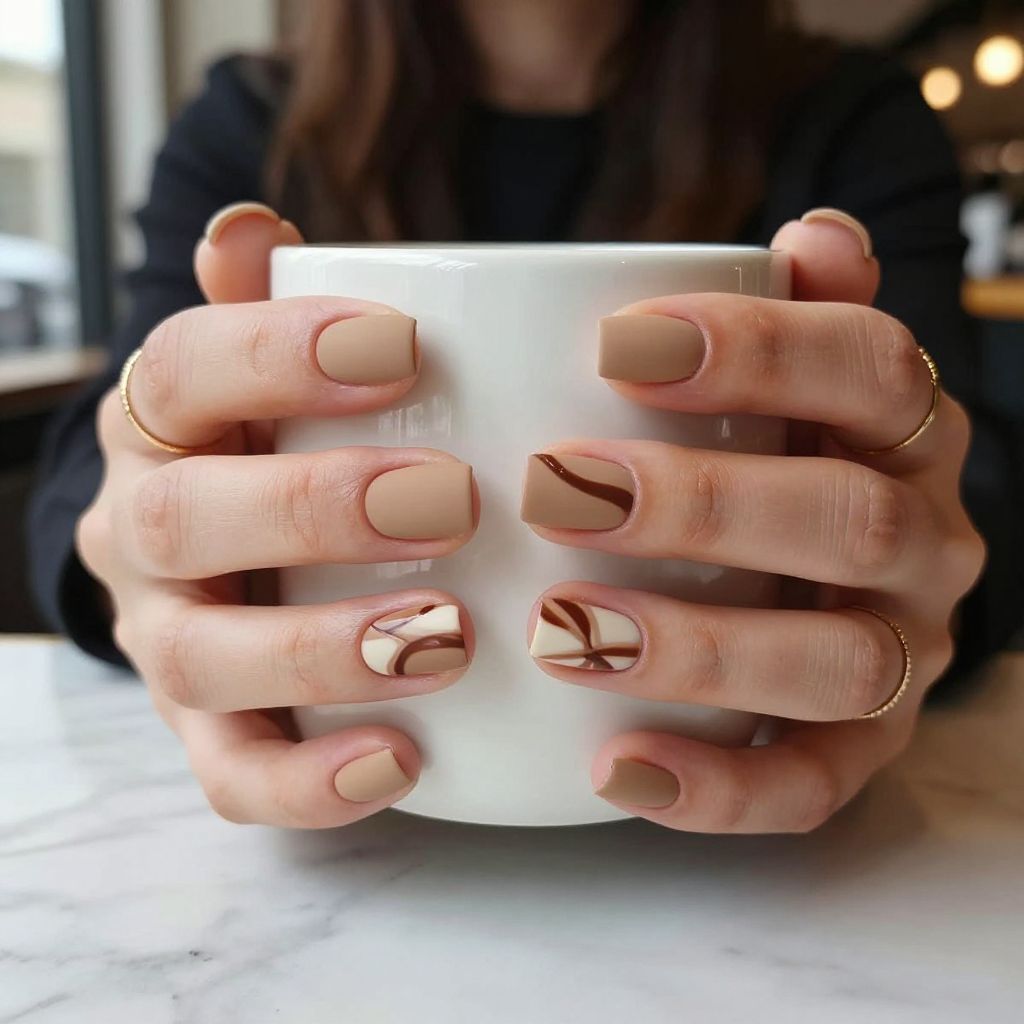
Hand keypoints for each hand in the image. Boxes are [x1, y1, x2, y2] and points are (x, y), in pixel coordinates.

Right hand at [76, 203, 477, 826]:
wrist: (226, 560)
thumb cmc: (273, 446)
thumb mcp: (268, 375)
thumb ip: (263, 306)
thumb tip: (254, 226)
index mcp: (161, 427)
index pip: (181, 371)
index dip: (277, 351)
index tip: (403, 344)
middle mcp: (145, 535)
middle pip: (186, 519)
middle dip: (314, 508)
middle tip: (451, 499)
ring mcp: (167, 643)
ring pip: (206, 658)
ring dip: (323, 651)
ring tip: (445, 638)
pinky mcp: (205, 735)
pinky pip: (234, 775)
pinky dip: (313, 782)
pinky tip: (405, 759)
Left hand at [523, 209, 984, 832]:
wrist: (805, 575)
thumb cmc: (764, 451)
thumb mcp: (779, 376)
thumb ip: (792, 311)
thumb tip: (814, 238)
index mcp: (905, 430)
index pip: (869, 368)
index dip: (757, 350)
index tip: (615, 345)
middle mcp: (926, 541)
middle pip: (849, 518)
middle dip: (701, 505)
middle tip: (555, 489)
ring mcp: (902, 654)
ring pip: (834, 661)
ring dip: (698, 647)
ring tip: (563, 631)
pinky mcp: (861, 749)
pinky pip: (810, 787)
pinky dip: (717, 788)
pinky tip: (614, 767)